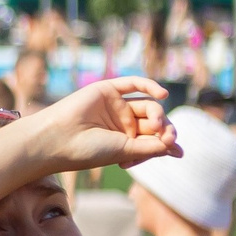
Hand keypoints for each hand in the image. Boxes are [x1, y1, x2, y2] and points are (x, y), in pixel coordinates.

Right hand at [28, 77, 178, 172]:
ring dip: (158, 114)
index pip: (154, 137)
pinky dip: (150, 85)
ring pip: (147, 104)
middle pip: (153, 120)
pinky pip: (133, 83)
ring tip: (155, 125)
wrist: (58, 139)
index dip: (168, 141)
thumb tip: (176, 148)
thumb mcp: (126, 151)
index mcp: (124, 140)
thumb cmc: (88, 150)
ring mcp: (115, 105)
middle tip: (165, 137)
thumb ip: (152, 147)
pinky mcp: (107, 90)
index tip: (176, 150)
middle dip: (164, 128)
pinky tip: (162, 94)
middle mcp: (121, 122)